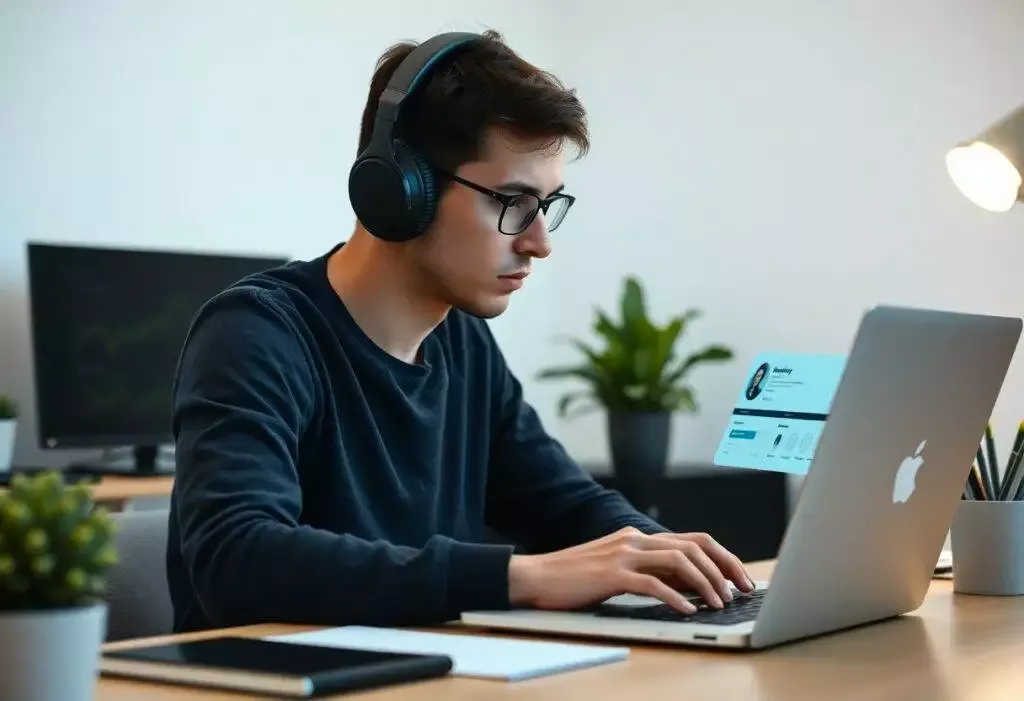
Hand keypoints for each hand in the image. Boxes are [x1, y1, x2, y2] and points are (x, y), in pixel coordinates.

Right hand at [508, 527, 754, 614]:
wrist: (535, 576)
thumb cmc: (575, 578)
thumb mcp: (618, 569)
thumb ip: (650, 570)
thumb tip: (691, 587)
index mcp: (638, 536)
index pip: (693, 539)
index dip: (723, 557)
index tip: (741, 578)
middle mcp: (634, 539)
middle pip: (694, 545)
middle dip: (723, 568)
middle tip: (741, 592)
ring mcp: (623, 554)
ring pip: (678, 561)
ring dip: (705, 583)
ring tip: (719, 604)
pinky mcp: (611, 574)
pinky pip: (652, 583)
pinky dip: (675, 596)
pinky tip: (688, 610)